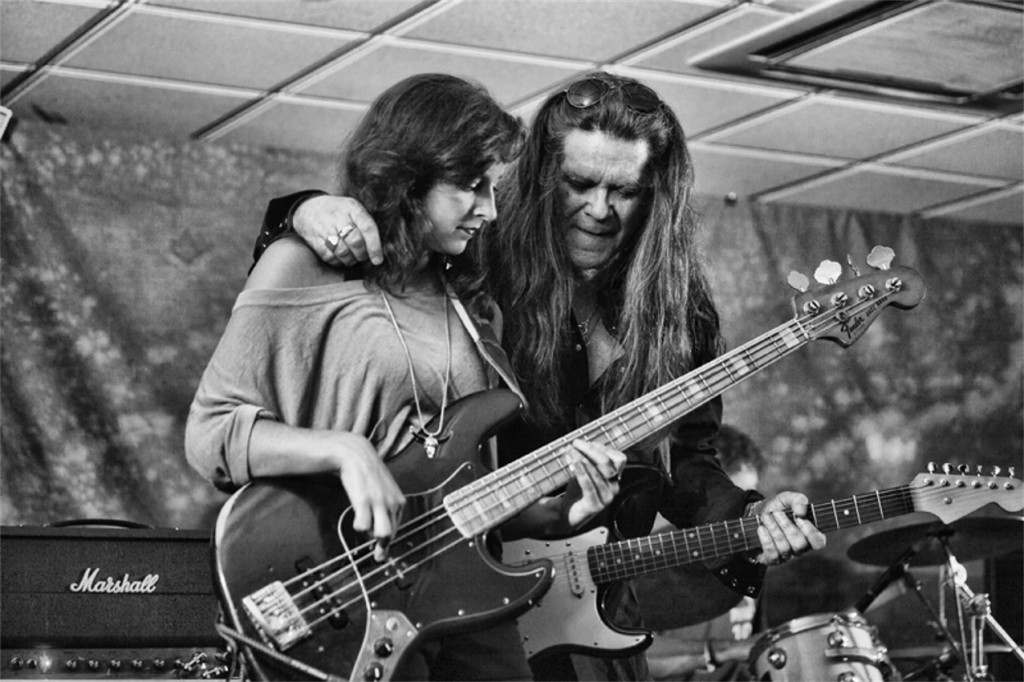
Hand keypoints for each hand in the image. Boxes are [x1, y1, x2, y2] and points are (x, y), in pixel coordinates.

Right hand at [294, 195, 382, 267]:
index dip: (375, 246)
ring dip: (351, 260)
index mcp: (352, 207)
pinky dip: (338, 262)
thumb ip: (365, 223)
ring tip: (352, 256)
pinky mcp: (315, 240)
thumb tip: (383, 247)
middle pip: (356, 242)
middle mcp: (338, 217)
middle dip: (362, 254)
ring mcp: (325, 229)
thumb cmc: (337, 211)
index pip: (367, 227)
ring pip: (343, 252)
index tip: (378, 259)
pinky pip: (330, 258)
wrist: (307, 207)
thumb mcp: (352, 208)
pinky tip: (340, 257)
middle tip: (363, 256)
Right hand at [334, 434, 405, 553]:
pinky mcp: (364, 501)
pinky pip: (363, 525)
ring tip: (364, 529)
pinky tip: (356, 519)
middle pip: (391, 534)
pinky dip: (359, 526)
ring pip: (382, 533)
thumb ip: (384, 506)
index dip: (389, 541)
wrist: (356, 453)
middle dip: (384, 547)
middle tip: (378, 556)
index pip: (397, 528)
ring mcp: (379, 503)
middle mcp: (392, 503)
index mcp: (399, 501)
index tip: (383, 552)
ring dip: (373, 536)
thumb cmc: (367, 473)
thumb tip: (378, 527)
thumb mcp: (382, 489)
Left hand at [561, 439, 627, 527]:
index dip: (603, 448)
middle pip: (608, 463)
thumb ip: (588, 458)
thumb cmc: (578, 489)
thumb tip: (581, 442)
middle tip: (575, 443)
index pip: (618, 458)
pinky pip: (589, 486)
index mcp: (615, 477)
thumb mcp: (586, 471)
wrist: (567, 513)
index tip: (585, 443)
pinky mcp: (595, 506)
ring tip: (571, 451)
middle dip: (591, 450)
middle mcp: (614, 487)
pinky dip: (581, 472)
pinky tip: (573, 463)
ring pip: (598, 473)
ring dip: (582, 459)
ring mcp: (606, 498)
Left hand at [750, 491, 825, 564]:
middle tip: (776, 513)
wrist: (756, 515)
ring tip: (765, 517)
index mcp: (809, 535)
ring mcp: (787, 555)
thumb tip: (801, 511)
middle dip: (787, 526)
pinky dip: (766, 540)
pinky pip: (772, 555)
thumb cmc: (777, 508)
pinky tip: (761, 528)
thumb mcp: (787, 499)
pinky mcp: (772, 559)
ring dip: (774, 530)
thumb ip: (798, 500)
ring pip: (785, 549)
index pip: (819, 542)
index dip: (810, 531)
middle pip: (800, 544)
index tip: (798, 517)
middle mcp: (800, 548)